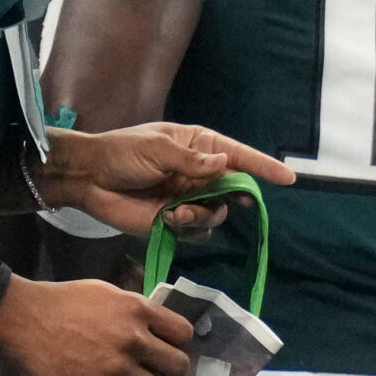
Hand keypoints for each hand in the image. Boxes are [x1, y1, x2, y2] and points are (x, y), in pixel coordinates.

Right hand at [0, 275, 193, 375]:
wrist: (26, 319)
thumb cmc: (63, 301)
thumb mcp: (106, 293)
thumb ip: (133, 310)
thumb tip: (152, 327)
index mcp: (137, 310)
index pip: (183, 333)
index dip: (177, 344)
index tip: (166, 350)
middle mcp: (134, 339)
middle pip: (178, 366)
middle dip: (170, 373)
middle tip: (155, 375)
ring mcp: (117, 368)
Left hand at [39, 122, 293, 237]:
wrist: (88, 179)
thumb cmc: (120, 154)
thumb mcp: (156, 149)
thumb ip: (191, 161)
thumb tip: (224, 164)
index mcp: (197, 145)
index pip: (237, 155)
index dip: (263, 166)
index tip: (288, 178)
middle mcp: (198, 172)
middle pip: (232, 188)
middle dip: (232, 196)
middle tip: (228, 199)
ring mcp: (187, 197)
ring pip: (217, 213)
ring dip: (204, 214)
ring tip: (179, 210)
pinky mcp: (173, 220)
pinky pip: (197, 230)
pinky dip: (189, 227)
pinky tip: (170, 219)